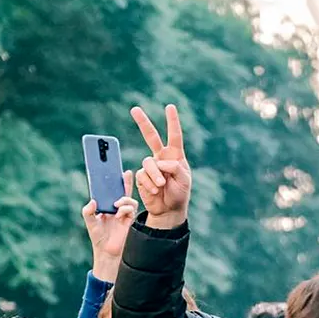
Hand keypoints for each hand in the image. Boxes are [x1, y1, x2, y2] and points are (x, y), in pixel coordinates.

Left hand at [82, 170, 137, 281]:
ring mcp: (123, 214)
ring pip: (129, 200)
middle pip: (122, 191)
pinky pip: (131, 209)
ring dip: (123, 199)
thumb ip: (88, 211)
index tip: (112, 170)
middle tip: (126, 172)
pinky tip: (119, 214)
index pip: (110, 191)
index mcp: (107, 206)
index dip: (112, 181)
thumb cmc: (98, 237)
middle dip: (125, 181)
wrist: (106, 252)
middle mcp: (116, 208)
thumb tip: (92, 201)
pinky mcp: (129, 221)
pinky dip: (125, 209)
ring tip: (116, 204)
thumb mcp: (89, 222)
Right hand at [131, 103, 191, 228]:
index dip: (172, 121)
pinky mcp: (142, 177)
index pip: (174, 135)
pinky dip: (150, 183)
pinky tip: (155, 191)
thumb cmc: (179, 194)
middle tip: (134, 109)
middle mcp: (161, 158)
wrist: (168, 210)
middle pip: (151, 137)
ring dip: (155, 174)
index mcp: (174, 156)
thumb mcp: (184, 180)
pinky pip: (142, 175)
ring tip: (161, 185)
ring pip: (148, 162)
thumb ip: (175, 167)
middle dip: (143, 122)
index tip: (170, 107)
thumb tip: (160, 162)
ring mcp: (151, 167)